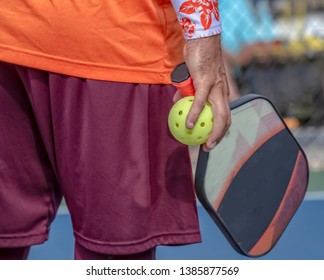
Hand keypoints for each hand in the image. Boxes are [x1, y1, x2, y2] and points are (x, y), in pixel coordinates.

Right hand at [173, 35, 230, 151]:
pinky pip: (200, 102)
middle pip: (227, 119)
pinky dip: (194, 115)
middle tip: (208, 147)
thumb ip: (187, 92)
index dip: (221, 129)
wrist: (201, 39)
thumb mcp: (193, 79)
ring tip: (204, 143)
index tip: (212, 139)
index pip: (226, 114)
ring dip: (213, 132)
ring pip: (219, 114)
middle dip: (220, 136)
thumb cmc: (198, 58)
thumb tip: (177, 103)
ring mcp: (216, 87)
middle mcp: (222, 91)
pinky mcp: (206, 81)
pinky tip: (187, 125)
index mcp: (221, 92)